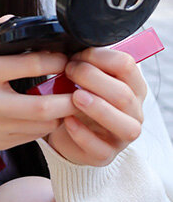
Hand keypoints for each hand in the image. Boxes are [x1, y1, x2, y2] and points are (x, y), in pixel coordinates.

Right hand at [0, 16, 76, 152]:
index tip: (66, 59)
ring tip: (70, 100)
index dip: (55, 61)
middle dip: (68, 98)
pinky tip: (51, 114)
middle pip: (41, 106)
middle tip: (81, 87)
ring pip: (41, 125)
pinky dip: (47, 125)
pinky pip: (33, 137)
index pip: (28, 65)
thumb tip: (18, 21)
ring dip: (61, 113)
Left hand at [46, 47, 146, 165]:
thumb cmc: (81, 100)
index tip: (78, 55)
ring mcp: (122, 137)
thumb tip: (72, 46)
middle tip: (70, 71)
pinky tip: (67, 121)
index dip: (101, 57)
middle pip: (124, 95)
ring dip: (99, 108)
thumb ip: (87, 65)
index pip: (128, 66)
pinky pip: (99, 148)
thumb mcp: (86, 80)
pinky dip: (82, 134)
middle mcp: (134, 112)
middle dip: (94, 79)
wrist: (70, 134)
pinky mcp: (105, 155)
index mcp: (132, 87)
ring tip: (75, 96)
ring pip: (124, 125)